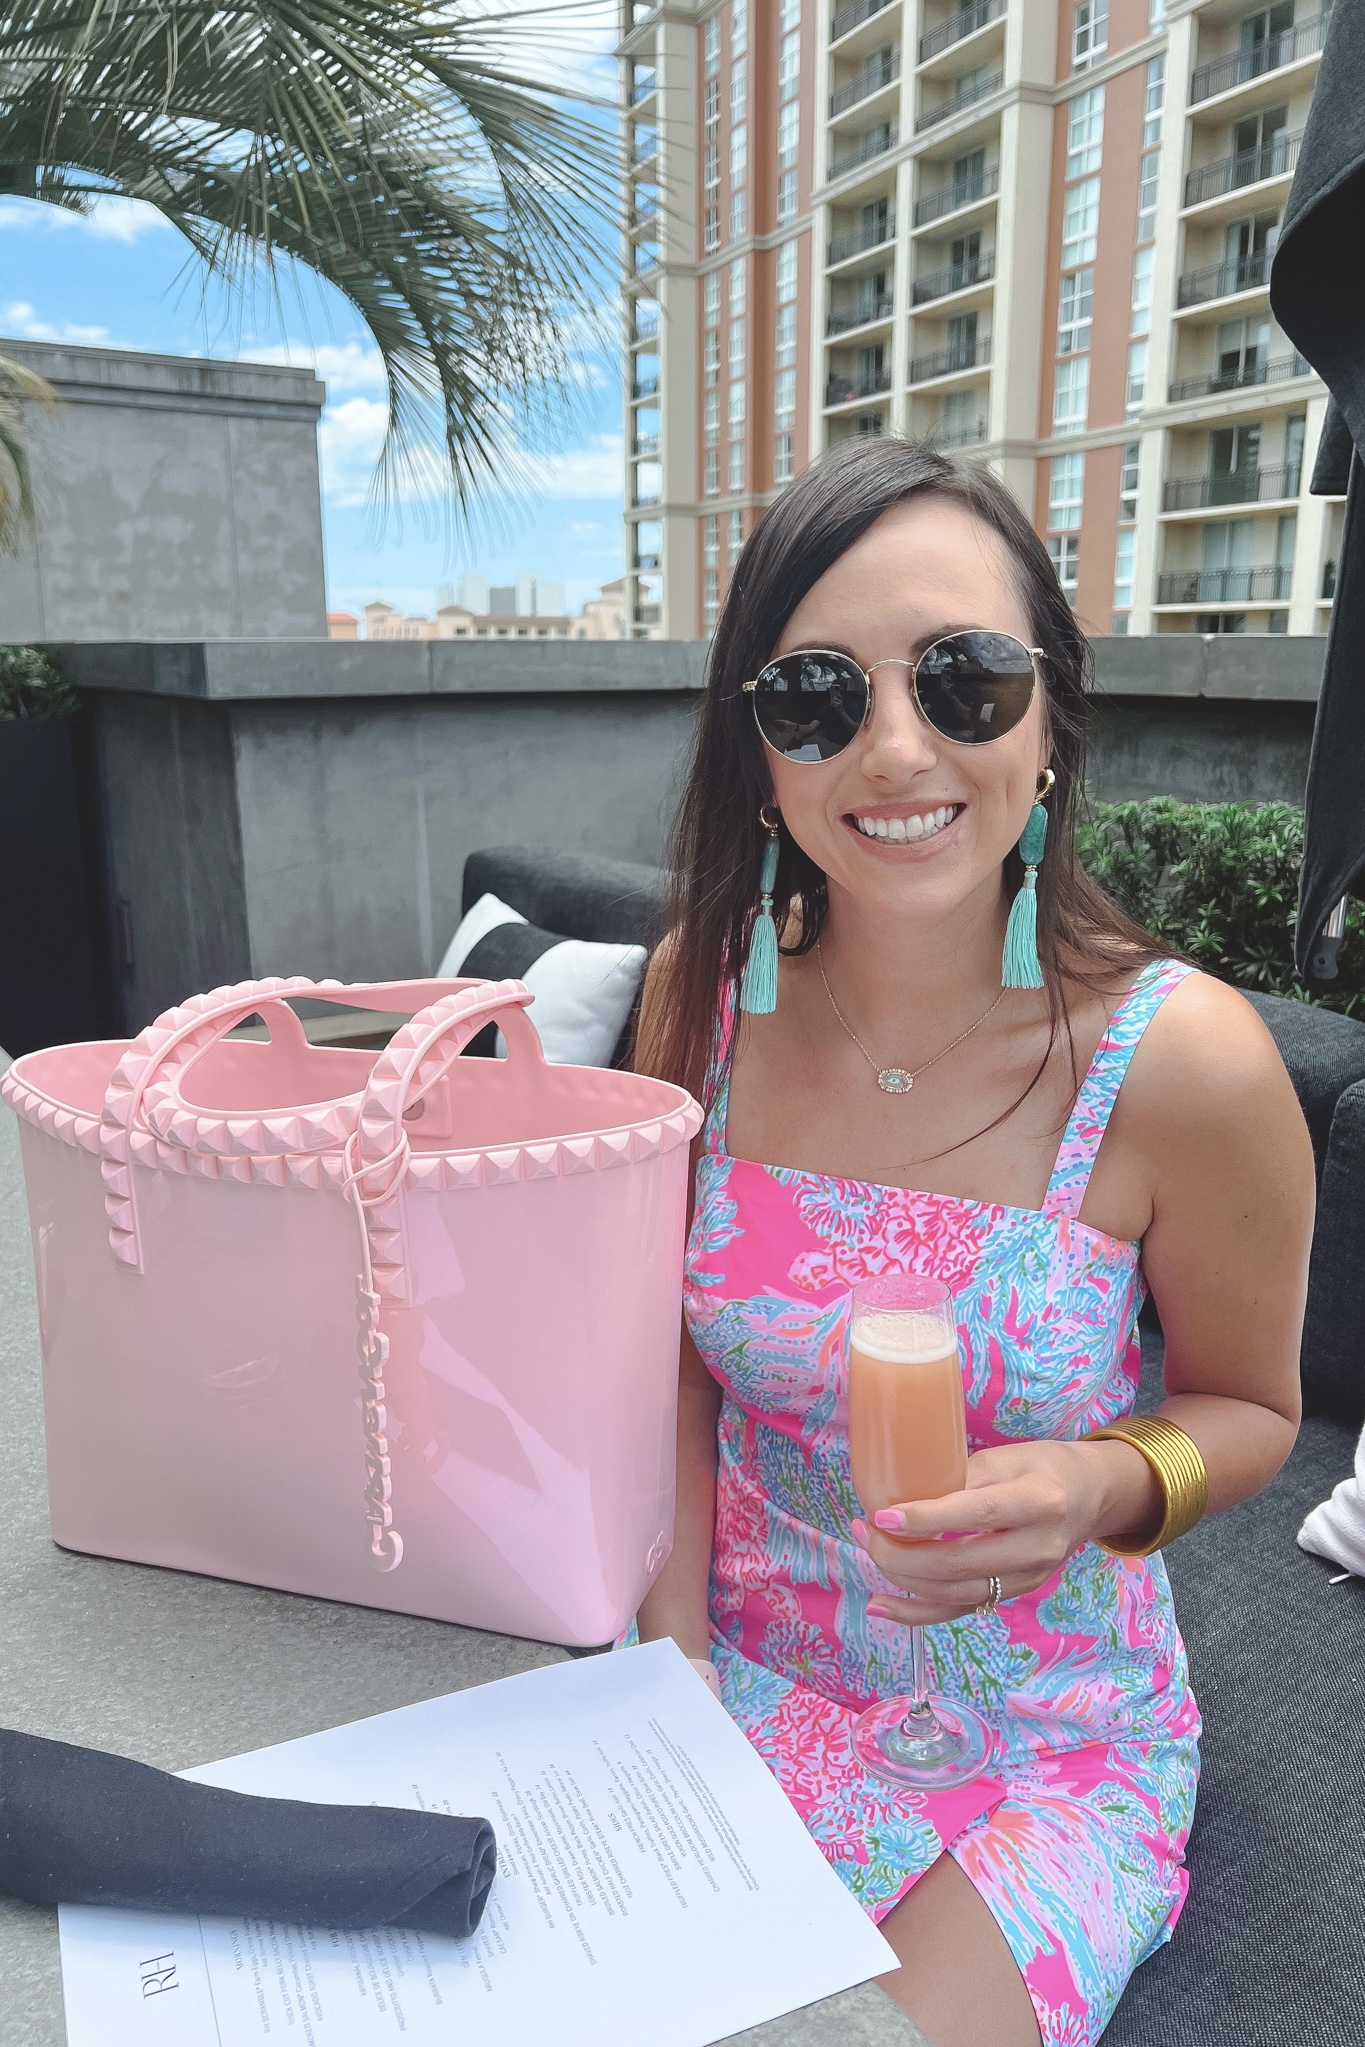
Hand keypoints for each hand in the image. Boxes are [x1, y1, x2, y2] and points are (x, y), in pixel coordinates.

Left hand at [852, 1437, 1159, 1625]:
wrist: (1092, 1497)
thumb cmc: (1042, 1467)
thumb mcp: (1006, 1457)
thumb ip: (960, 1475)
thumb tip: (900, 1494)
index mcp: (1040, 1500)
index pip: (977, 1514)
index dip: (927, 1519)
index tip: (883, 1516)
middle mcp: (1038, 1546)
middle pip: (961, 1564)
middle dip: (903, 1555)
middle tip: (865, 1531)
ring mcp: (1029, 1578)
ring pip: (957, 1594)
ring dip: (904, 1581)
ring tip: (869, 1553)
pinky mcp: (1015, 1595)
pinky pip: (961, 1611)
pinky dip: (918, 1613)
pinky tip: (881, 1607)